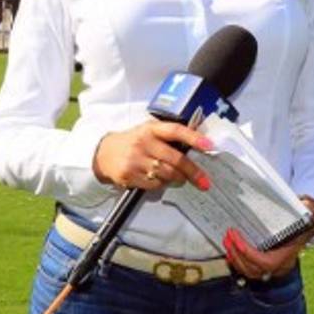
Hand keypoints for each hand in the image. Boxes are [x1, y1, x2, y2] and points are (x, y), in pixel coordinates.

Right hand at [92, 121, 213, 191]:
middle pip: (175, 159)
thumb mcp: (148, 132)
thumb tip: (198, 146)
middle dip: (193, 172)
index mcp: (151, 129)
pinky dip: (162, 184)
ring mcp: (135, 159)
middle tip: (203, 180)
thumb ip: (169, 137)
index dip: (193, 138)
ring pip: (167, 174)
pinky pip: (155, 184)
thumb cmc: (133, 141)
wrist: (104, 153)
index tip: (209, 146)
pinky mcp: (129, 175)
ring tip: (179, 178)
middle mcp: (143, 142)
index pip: (175, 131)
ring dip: (178, 179)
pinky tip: (159, 179)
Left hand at [224, 197, 313, 280]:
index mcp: (287, 255)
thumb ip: (303, 210)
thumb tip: (303, 203)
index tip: (236, 239)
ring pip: (248, 271)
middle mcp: (279, 266)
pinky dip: (236, 260)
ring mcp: (270, 269)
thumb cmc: (301, 223)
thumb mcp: (304, 216)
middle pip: (254, 269)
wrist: (304, 232)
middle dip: (237, 253)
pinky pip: (246, 269)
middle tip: (228, 236)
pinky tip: (230, 248)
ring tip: (227, 241)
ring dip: (234, 257)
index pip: (266, 262)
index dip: (249, 253)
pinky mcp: (262, 266)